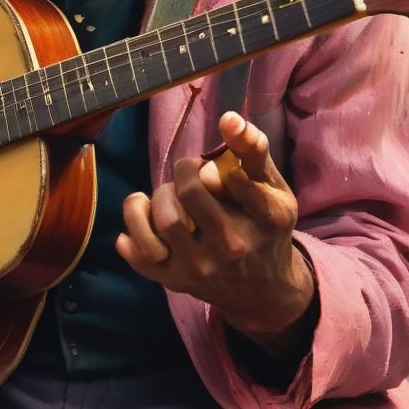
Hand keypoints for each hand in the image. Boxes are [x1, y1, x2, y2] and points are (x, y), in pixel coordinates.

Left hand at [116, 111, 315, 352]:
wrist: (263, 291)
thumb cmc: (266, 227)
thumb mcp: (274, 188)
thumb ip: (253, 150)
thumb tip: (228, 118)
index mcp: (267, 218)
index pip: (230, 176)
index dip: (210, 165)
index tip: (207, 167)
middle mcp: (235, 246)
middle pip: (190, 193)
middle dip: (182, 172)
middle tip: (187, 173)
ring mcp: (204, 267)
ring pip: (164, 221)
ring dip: (158, 196)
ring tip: (167, 194)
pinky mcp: (179, 282)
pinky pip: (141, 254)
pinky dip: (133, 229)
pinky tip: (144, 215)